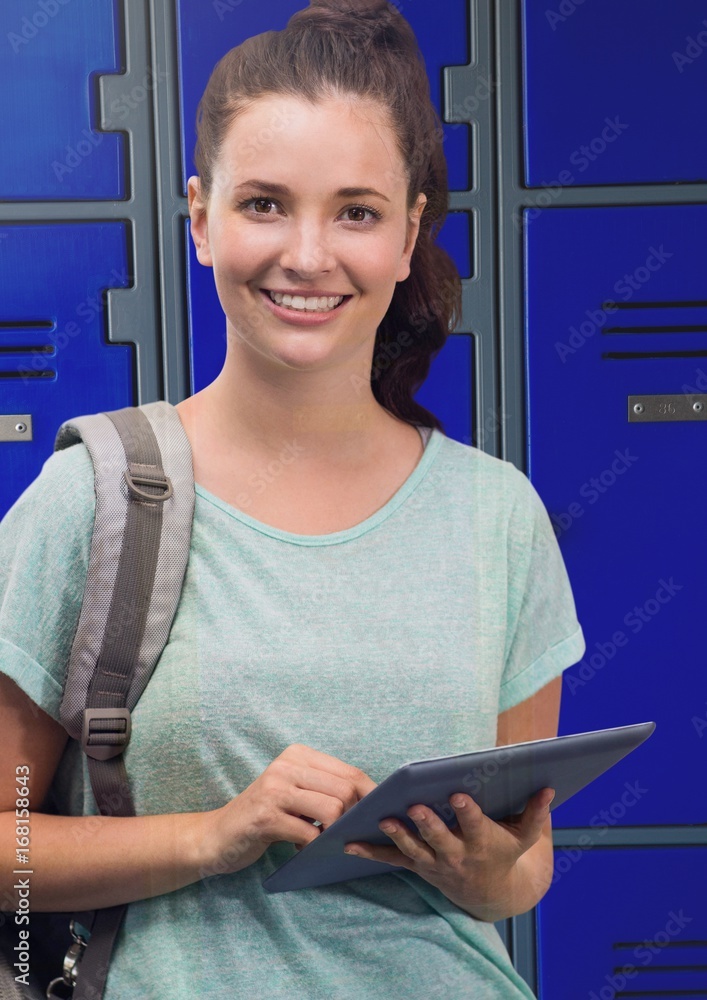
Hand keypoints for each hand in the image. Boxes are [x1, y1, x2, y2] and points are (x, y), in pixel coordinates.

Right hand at [201, 744, 376, 877]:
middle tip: (347, 836)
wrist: (216, 836)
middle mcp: (287, 765)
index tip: (380, 816)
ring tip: (322, 841)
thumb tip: (373, 803)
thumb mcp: (295, 794)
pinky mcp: (265, 817)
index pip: (350, 773)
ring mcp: (275, 789)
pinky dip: (314, 847)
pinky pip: (309, 834)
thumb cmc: (265, 817)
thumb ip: (326, 791)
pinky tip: (302, 848)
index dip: (371, 797)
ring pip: (332, 810)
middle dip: (354, 818)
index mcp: (298, 755)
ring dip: (335, 834)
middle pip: (346, 791)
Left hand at [343, 787, 554, 920]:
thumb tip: (549, 786)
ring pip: (413, 849)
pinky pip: (392, 860)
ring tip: (383, 819)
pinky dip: (369, 852)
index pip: (475, 825)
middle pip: (440, 838)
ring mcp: (435, 862)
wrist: (493, 893)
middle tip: (415, 806)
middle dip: (427, 823)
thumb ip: (537, 813)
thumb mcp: (526, 837)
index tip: (458, 794)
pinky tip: (347, 844)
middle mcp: (457, 854)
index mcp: (483, 842)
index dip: (467, 811)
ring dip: (398, 835)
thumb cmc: (507, 851)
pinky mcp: (418, 865)